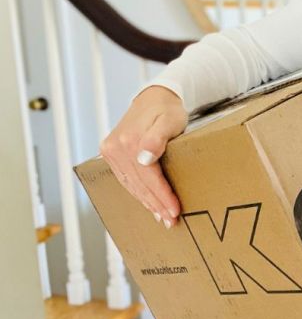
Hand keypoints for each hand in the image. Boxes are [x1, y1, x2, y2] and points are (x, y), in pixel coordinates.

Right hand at [99, 85, 188, 227]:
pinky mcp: (111, 153)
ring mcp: (111, 151)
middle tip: (171, 220)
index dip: (162, 196)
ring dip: (146, 203)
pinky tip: (148, 203)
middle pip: (139, 184)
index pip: (148, 177)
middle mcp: (115, 148)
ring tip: (161, 217)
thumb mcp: (169, 120)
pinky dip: (138, 193)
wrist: (155, 97)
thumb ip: (157, 138)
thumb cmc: (168, 110)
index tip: (175, 210)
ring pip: (131, 185)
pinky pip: (126, 179)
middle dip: (156, 204)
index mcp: (129, 141)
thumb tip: (144, 158)